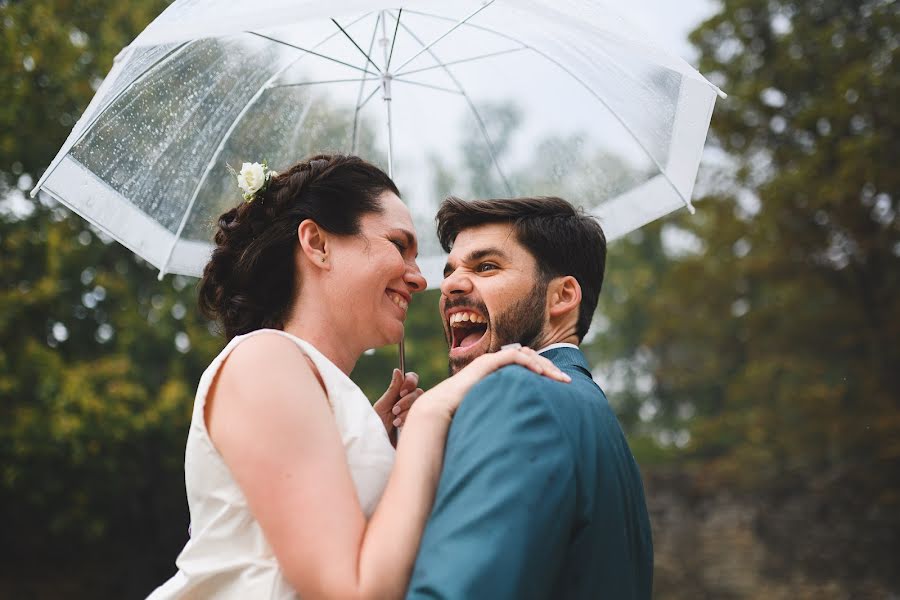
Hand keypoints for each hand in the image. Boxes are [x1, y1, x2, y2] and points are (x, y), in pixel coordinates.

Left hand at [373, 369, 423, 443]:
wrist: (379, 446)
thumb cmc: (377, 426)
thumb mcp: (382, 407)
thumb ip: (393, 389)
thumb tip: (398, 370)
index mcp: (399, 394)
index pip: (411, 379)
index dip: (410, 382)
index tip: (402, 392)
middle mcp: (409, 402)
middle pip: (418, 391)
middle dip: (406, 401)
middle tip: (395, 410)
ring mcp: (416, 413)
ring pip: (422, 403)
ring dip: (407, 411)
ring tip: (396, 422)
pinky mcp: (420, 423)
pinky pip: (424, 415)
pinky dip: (411, 420)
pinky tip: (401, 427)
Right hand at [417, 346, 569, 421]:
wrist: (440, 411)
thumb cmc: (461, 417)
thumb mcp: (490, 413)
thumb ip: (503, 413)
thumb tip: (520, 432)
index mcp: (496, 374)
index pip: (525, 365)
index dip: (544, 372)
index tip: (560, 385)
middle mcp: (494, 365)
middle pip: (529, 357)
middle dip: (549, 367)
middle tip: (566, 381)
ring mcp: (490, 362)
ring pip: (525, 354)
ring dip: (544, 364)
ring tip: (558, 378)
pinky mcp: (487, 363)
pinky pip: (513, 357)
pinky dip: (529, 362)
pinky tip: (541, 373)